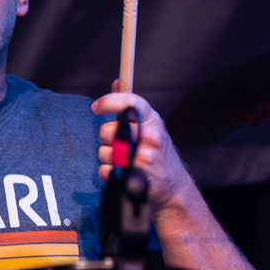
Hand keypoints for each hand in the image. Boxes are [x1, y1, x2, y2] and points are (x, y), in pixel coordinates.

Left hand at [91, 81, 193, 214]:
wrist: (173, 187)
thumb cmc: (158, 152)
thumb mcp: (150, 125)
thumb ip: (131, 105)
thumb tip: (117, 82)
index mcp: (152, 121)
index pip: (130, 103)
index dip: (109, 102)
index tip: (96, 107)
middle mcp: (149, 138)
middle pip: (107, 131)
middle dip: (106, 137)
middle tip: (118, 142)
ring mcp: (143, 159)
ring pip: (104, 152)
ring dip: (108, 157)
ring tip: (125, 160)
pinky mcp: (134, 178)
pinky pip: (104, 170)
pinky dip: (109, 173)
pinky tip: (123, 172)